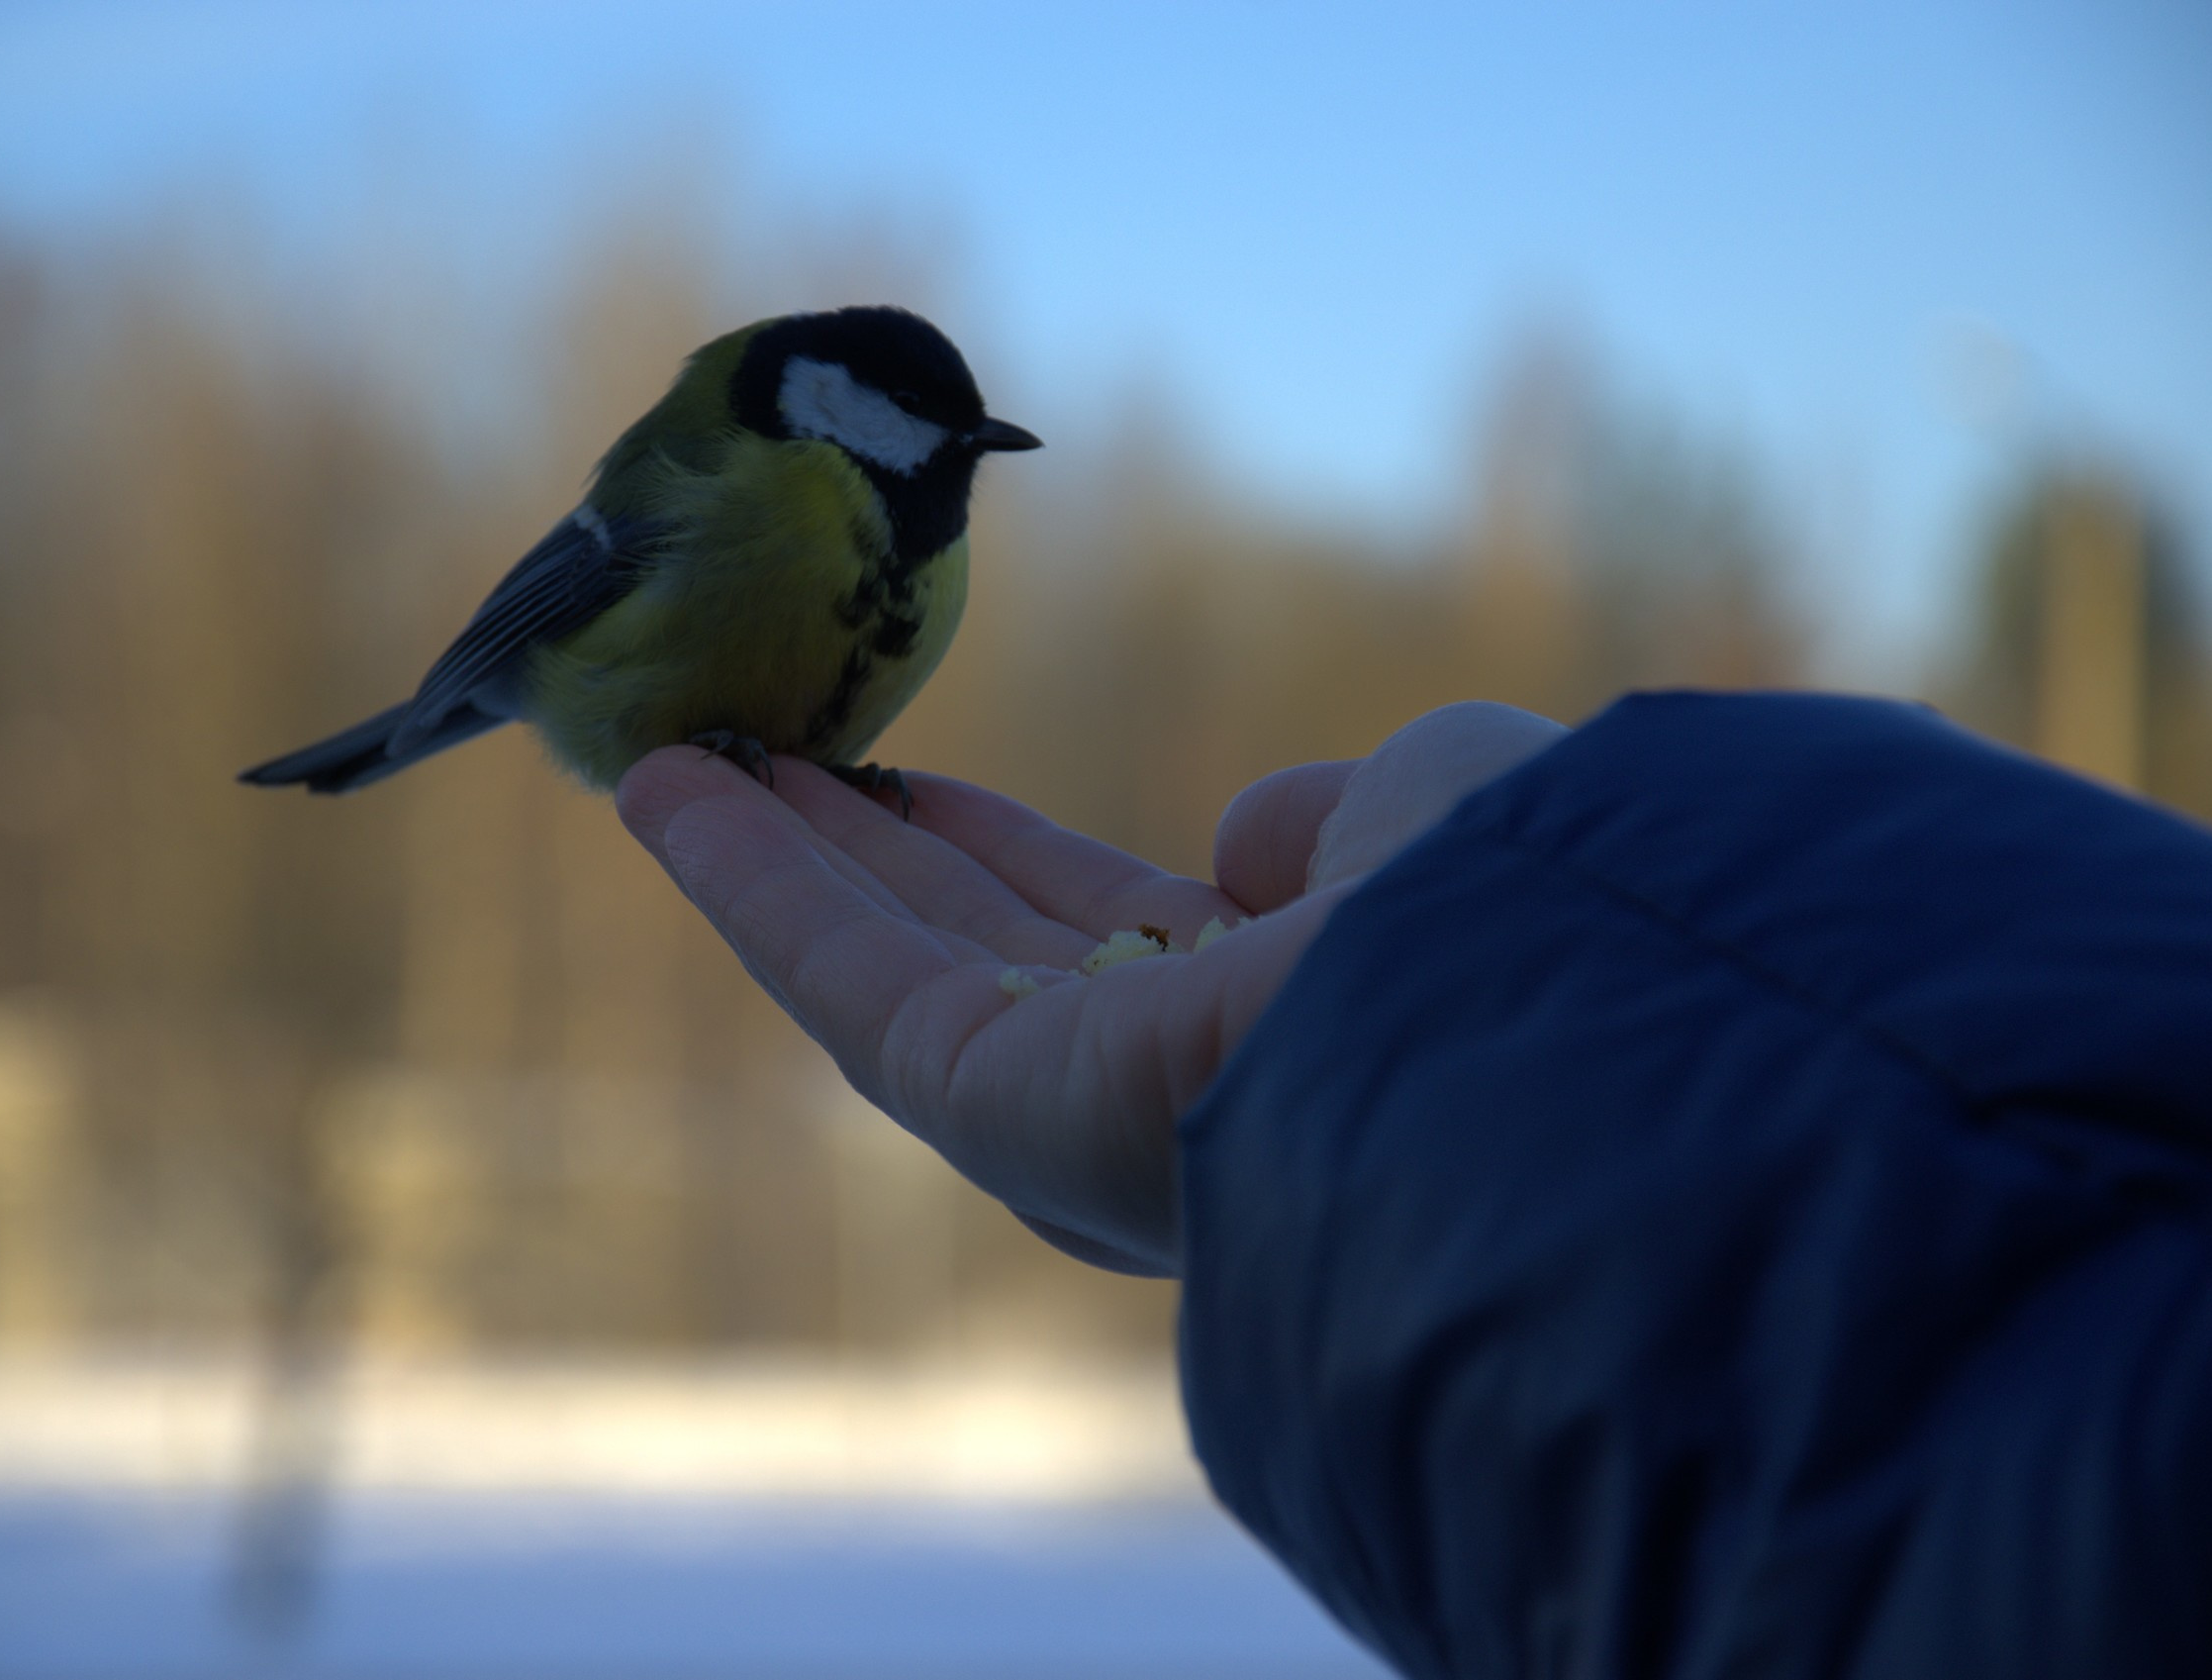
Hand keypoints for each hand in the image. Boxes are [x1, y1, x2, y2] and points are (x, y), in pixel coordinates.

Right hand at [615, 701, 1566, 1276]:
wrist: (1543, 1019)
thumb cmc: (1521, 901)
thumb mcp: (1433, 806)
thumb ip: (1327, 821)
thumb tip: (1233, 849)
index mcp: (1270, 1013)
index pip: (1098, 930)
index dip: (994, 855)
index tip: (911, 790)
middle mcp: (1161, 1082)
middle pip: (966, 952)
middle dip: (860, 857)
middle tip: (761, 759)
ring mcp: (1073, 1112)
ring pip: (883, 966)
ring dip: (771, 861)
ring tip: (674, 759)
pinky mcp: (1000, 1110)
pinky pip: (847, 981)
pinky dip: (748, 884)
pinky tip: (668, 791)